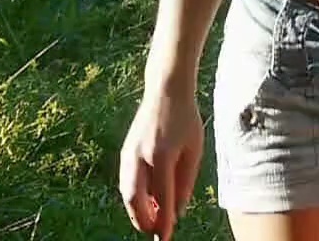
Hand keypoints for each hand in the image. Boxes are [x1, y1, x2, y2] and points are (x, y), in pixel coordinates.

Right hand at [119, 86, 203, 239]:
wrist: (165, 91)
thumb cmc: (186, 120)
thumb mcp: (194, 149)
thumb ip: (186, 180)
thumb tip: (178, 210)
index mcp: (162, 154)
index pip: (162, 196)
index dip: (163, 220)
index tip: (165, 237)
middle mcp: (141, 155)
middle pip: (134, 199)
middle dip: (143, 220)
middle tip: (156, 231)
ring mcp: (129, 153)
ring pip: (126, 192)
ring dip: (137, 210)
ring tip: (152, 219)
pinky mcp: (124, 151)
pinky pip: (126, 181)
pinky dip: (134, 196)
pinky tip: (148, 200)